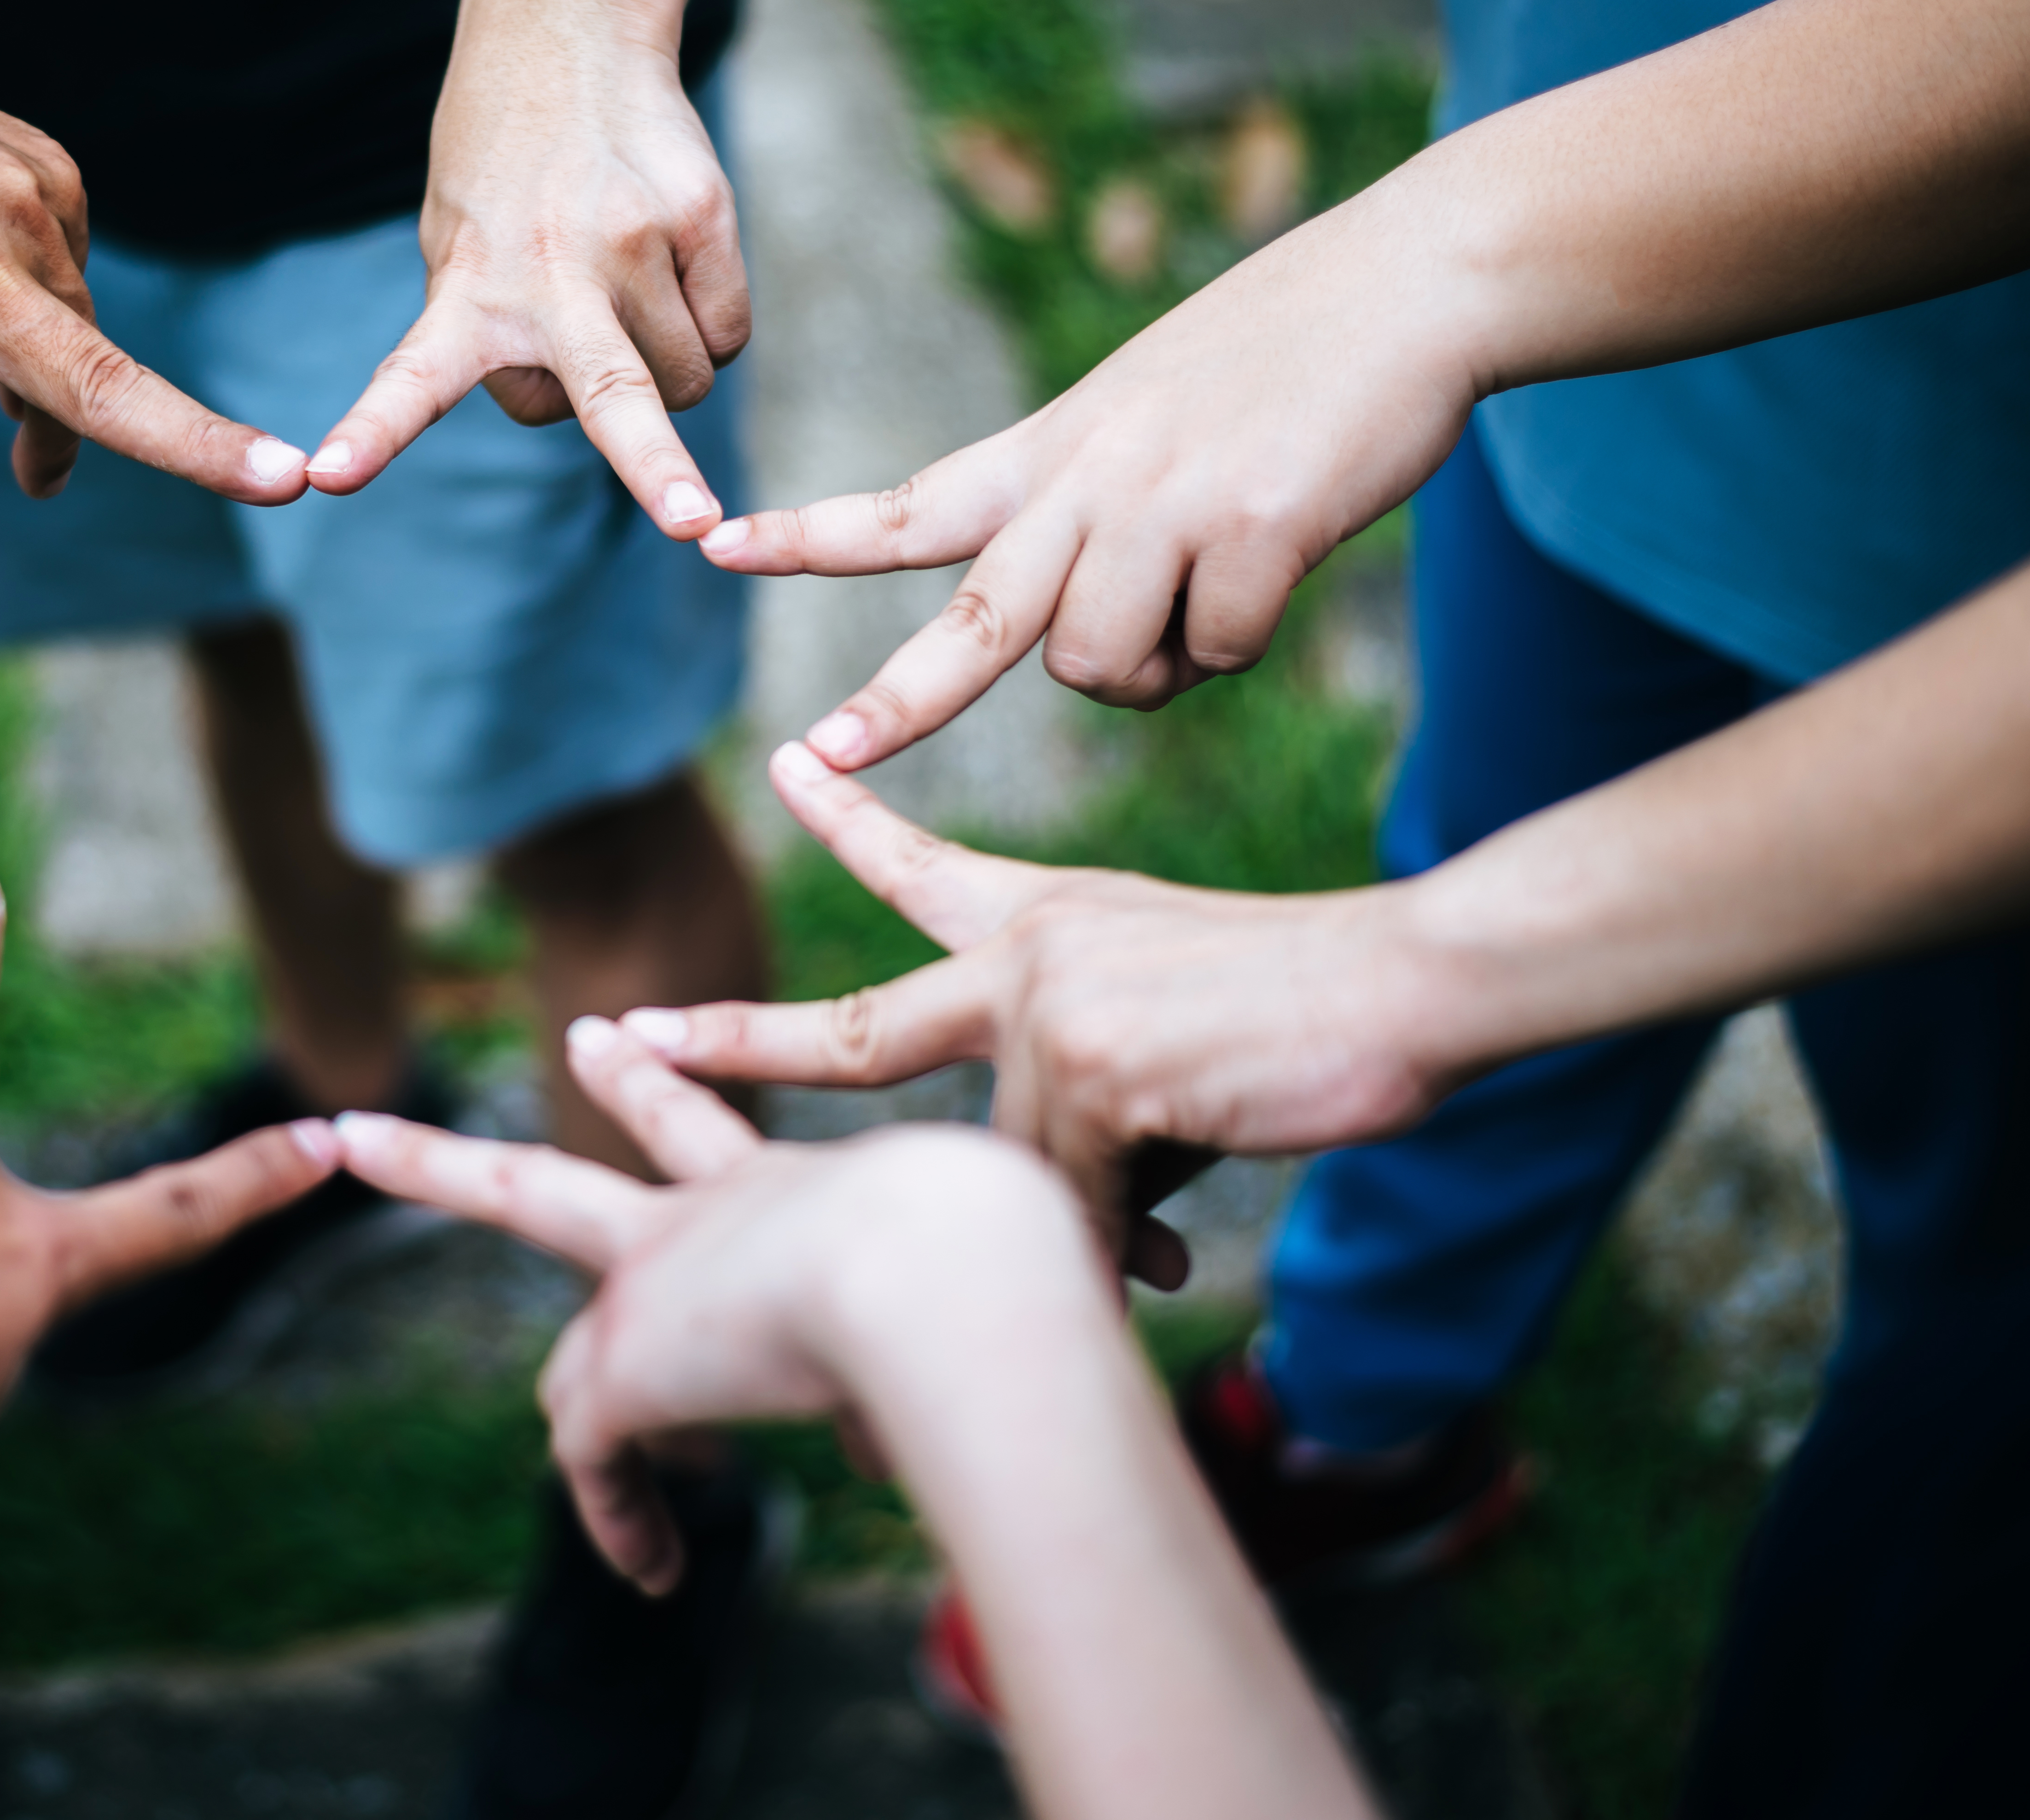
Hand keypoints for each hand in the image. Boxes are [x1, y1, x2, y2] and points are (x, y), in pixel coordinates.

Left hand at [308, 0, 744, 536]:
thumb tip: (573, 411)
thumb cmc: (503, 171)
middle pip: (613, 394)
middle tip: (692, 523)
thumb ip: (483, 334)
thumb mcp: (453, 241)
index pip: (409, 376)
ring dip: (662, 370)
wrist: (569, 36)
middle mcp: (551, 272)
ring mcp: (633, 242)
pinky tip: (671, 267)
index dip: (373, 433)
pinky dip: (707, 324)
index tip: (326, 476)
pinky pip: (727, 331)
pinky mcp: (702, 215)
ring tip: (625, 294)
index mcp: (467, 288)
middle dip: (656, 472)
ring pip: (682, 382)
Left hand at [334, 1025, 1114, 1591]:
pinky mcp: (627, 1364)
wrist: (950, 1268)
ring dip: (440, 1169)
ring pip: (520, 1224)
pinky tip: (653, 1569)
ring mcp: (654, 1276)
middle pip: (560, 1172)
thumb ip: (911, 1362)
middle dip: (471, 1146)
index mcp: (795, 1195)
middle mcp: (709, 1215)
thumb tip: (888, 1442)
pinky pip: (592, 1456)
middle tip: (395, 1102)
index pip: (714, 1141)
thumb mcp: (965, 1311)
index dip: (667, 1095)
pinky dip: (619, 1519)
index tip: (621, 1048)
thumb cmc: (1001, 1281)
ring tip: (369, 1142)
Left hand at [617, 744, 1454, 1234]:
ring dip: (1070, 1236)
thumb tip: (1055, 1202)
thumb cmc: (1311, 1012)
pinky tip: (1174, 1256)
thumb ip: (1084, 1084)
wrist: (1407, 983)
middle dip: (731, 1046)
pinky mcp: (1088, 1072)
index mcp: (1049, 919)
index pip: (919, 863)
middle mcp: (1026, 953)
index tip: (786, 763)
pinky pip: (1066, 1209)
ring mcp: (1047, 1009)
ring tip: (1154, 1265)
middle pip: (854, 1027)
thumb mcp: (1166, 1028)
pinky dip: (1114, 1252)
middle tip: (622, 1041)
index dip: (848, 818)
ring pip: (1004, 1172)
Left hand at [697, 184, 1484, 744]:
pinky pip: (1220, 651)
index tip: (716, 543)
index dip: (811, 533)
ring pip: (1106, 668)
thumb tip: (1084, 660)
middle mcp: (1089, 480)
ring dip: (1158, 666)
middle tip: (820, 760)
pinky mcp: (1255, 530)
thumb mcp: (1147, 420)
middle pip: (971, 621)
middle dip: (894, 703)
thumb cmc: (1282, 361)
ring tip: (1215, 585)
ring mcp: (1167, 506)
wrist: (1410, 282)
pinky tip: (1281, 559)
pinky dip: (1248, 635)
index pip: (906, 503)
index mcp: (1052, 450)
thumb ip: (1090, 521)